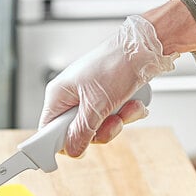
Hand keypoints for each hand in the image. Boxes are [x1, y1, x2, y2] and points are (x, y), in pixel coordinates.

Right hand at [39, 15, 178, 156]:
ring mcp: (89, 98)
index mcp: (59, 96)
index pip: (48, 131)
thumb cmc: (116, 63)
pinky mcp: (107, 97)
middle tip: (111, 123)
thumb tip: (72, 151)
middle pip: (77, 133)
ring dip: (117, 122)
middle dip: (99, 132)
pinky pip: (112, 118)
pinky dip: (126, 114)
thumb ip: (82, 132)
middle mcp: (71, 97)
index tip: (76, 150)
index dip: (60, 143)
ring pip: (98, 127)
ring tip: (128, 108)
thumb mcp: (96, 105)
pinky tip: (134, 103)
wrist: (148, 45)